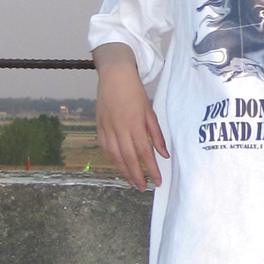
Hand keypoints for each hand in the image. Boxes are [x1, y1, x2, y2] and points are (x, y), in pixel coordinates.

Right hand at [94, 43, 167, 189]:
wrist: (114, 76)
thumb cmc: (135, 92)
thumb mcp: (151, 111)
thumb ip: (157, 134)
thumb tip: (164, 154)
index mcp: (135, 123)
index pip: (145, 152)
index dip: (152, 169)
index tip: (158, 181)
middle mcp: (120, 128)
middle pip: (128, 158)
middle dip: (137, 176)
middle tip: (143, 188)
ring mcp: (107, 128)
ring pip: (115, 156)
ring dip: (124, 171)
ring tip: (132, 182)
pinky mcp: (99, 126)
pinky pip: (105, 148)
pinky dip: (112, 160)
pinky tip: (119, 166)